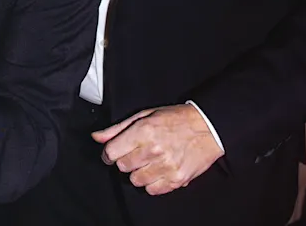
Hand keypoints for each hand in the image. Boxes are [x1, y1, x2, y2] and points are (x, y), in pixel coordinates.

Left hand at [92, 104, 222, 195]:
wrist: (208, 127)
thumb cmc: (176, 119)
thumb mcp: (145, 115)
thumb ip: (119, 128)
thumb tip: (97, 136)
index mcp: (144, 131)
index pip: (112, 152)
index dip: (110, 152)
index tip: (114, 151)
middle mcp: (154, 150)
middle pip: (122, 167)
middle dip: (126, 160)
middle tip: (137, 153)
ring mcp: (166, 166)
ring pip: (136, 180)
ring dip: (139, 172)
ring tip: (149, 162)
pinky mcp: (177, 179)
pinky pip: (152, 190)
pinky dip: (153, 183)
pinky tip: (159, 170)